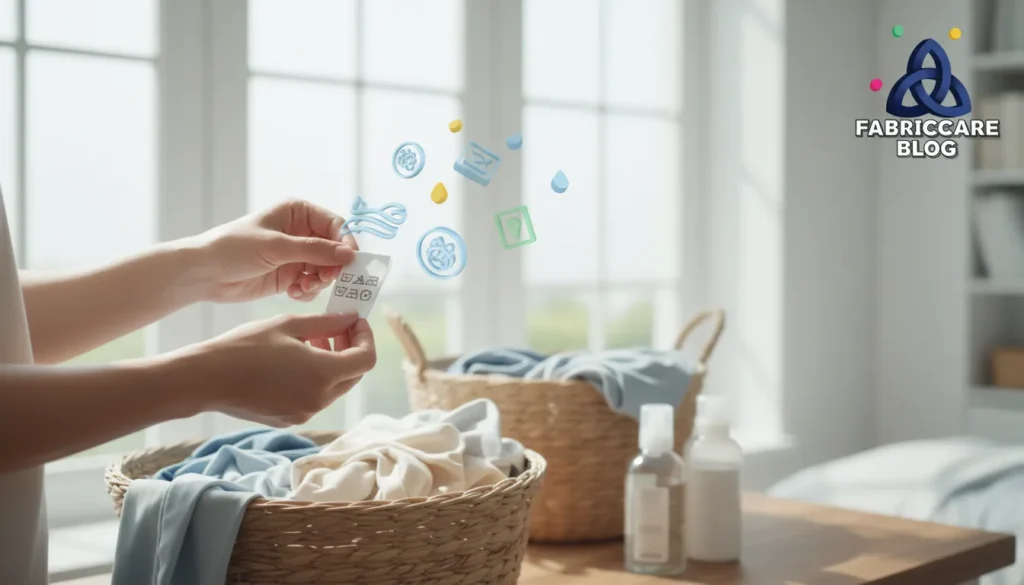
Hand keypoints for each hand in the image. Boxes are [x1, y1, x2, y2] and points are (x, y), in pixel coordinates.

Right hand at [172, 312, 375, 426]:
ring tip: (311, 342)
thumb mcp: (289, 325)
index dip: (366, 338)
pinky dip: (316, 379)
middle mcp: (319, 399)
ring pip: (335, 388)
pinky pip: (315, 398)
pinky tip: (295, 362)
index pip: (366, 360)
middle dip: (351, 350)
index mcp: (323, 374)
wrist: (206, 379)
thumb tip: (351, 318)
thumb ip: (327, 322)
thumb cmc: (245, 346)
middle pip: (353, 375)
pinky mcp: (290, 419)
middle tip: (336, 329)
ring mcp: (305, 413)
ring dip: (333, 364)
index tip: (354, 322)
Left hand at [188, 199, 359, 302]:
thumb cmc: (234, 248)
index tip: (349, 262)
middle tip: (323, 280)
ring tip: (304, 288)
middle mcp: (300, 233)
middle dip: (332, 266)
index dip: (345, 242)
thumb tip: (349, 254)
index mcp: (298, 213)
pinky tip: (294, 293)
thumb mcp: (276, 246)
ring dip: (319, 281)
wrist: (203, 273)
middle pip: (334, 249)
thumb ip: (315, 251)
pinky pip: (312, 284)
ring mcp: (296, 255)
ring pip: (325, 269)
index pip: (335, 224)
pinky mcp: (289, 276)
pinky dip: (308, 291)